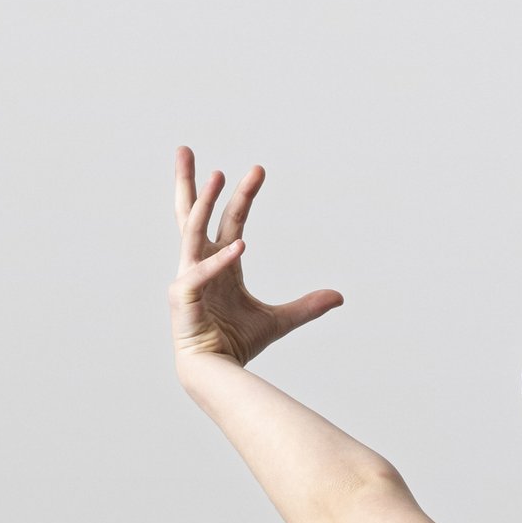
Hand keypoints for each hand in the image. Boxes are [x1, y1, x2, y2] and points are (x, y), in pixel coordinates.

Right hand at [169, 147, 344, 369]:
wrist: (217, 373)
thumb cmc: (236, 343)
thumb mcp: (279, 321)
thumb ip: (307, 307)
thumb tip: (340, 297)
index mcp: (219, 263)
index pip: (230, 220)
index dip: (243, 195)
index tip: (258, 169)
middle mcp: (199, 263)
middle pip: (191, 214)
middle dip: (190, 182)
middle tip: (186, 149)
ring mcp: (187, 277)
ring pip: (191, 232)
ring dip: (202, 203)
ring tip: (215, 175)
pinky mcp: (181, 297)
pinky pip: (200, 274)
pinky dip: (220, 261)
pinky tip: (241, 245)